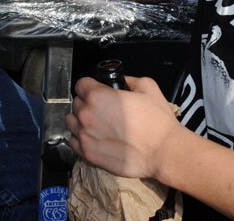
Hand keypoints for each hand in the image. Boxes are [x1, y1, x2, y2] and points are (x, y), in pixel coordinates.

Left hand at [65, 76, 180, 178]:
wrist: (162, 151)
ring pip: (71, 122)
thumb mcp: (148, 87)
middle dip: (87, 103)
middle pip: (76, 103)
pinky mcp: (87, 154)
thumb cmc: (156, 120)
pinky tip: (93, 137)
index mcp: (98, 96)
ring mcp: (84, 136)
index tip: (99, 90)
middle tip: (102, 109)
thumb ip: (130, 80)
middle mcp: (86, 115)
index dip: (91, 85)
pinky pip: (72, 142)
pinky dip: (79, 138)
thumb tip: (124, 81)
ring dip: (80, 120)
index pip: (81, 84)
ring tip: (95, 124)